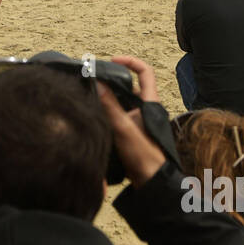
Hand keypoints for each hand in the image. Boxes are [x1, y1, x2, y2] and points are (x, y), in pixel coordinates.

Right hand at [98, 57, 166, 186]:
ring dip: (108, 100)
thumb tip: (98, 83)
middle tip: (94, 81)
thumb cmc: (145, 158)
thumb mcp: (124, 129)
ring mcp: (139, 122)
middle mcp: (146, 110)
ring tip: (91, 99)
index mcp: (150, 103)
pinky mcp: (132, 133)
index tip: (112, 61)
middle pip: (129, 86)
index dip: (130, 62)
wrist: (152, 183)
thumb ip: (110, 106)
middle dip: (112, 82)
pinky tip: (95, 117)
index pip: (145, 72)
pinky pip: (118, 116)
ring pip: (122, 102)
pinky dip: (107, 114)